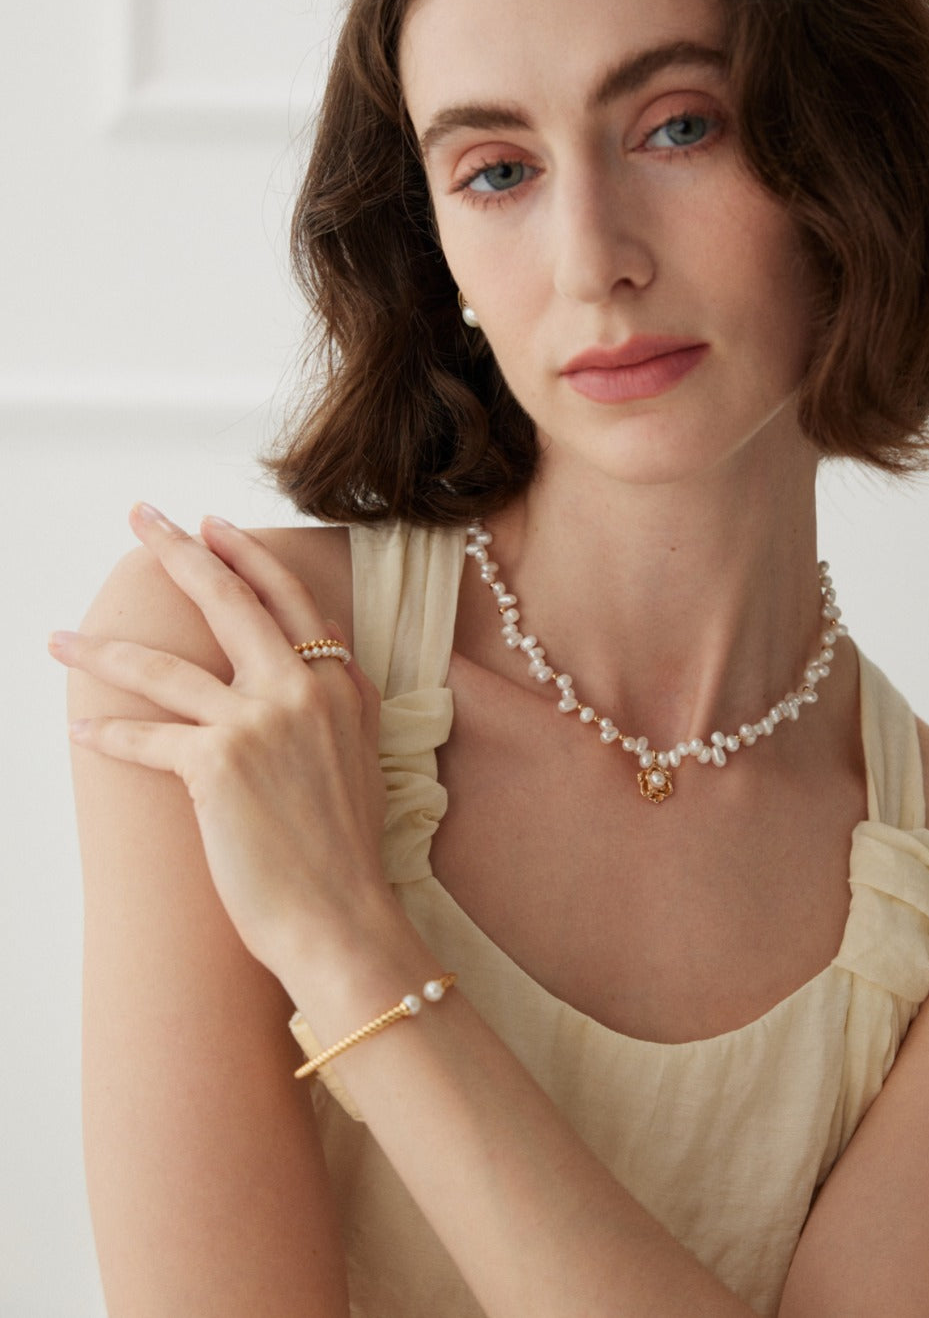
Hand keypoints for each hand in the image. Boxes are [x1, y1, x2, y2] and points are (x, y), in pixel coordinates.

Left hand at [51, 504, 388, 992]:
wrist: (342, 918)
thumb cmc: (346, 850)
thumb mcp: (361, 753)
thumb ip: (343, 690)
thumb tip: (327, 635)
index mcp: (342, 684)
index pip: (288, 597)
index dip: (245, 554)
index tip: (208, 525)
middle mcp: (304, 689)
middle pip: (228, 599)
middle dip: (176, 550)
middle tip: (141, 517)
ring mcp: (261, 722)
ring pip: (164, 668)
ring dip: (101, 653)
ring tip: (59, 641)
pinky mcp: (217, 766)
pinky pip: (146, 738)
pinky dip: (107, 738)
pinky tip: (80, 733)